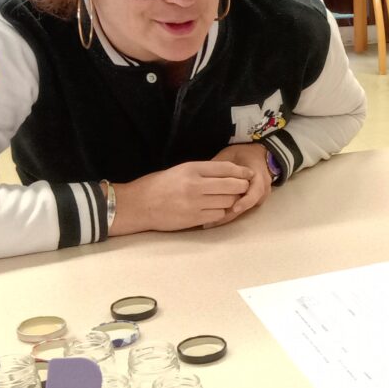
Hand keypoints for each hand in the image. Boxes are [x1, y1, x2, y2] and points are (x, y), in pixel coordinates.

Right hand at [110, 160, 253, 234]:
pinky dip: (222, 213)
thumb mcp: (180, 170)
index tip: (249, 173)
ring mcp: (195, 203)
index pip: (226, 168)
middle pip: (232, 186)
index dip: (241, 171)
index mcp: (192, 168)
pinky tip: (218, 210)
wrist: (139, 205)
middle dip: (242, 187)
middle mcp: (195, 185)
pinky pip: (218, 215)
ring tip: (230, 199)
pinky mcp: (194, 219)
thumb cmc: (159, 185)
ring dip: (232, 201)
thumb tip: (229, 173)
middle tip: (244, 188)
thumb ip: (203, 171)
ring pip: (228, 202)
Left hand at [203, 143, 274, 227]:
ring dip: (225, 218)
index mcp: (259, 177)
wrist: (258, 157)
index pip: (255, 192)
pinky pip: (238, 211)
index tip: (234, 208)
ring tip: (208, 224)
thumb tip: (202, 175)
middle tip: (211, 221)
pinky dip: (225, 215)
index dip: (245, 201)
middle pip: (246, 207)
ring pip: (241, 212)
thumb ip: (220, 165)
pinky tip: (210, 221)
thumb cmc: (243, 154)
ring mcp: (256, 199)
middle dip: (230, 214)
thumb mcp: (231, 154)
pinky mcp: (250, 204)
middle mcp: (261, 191)